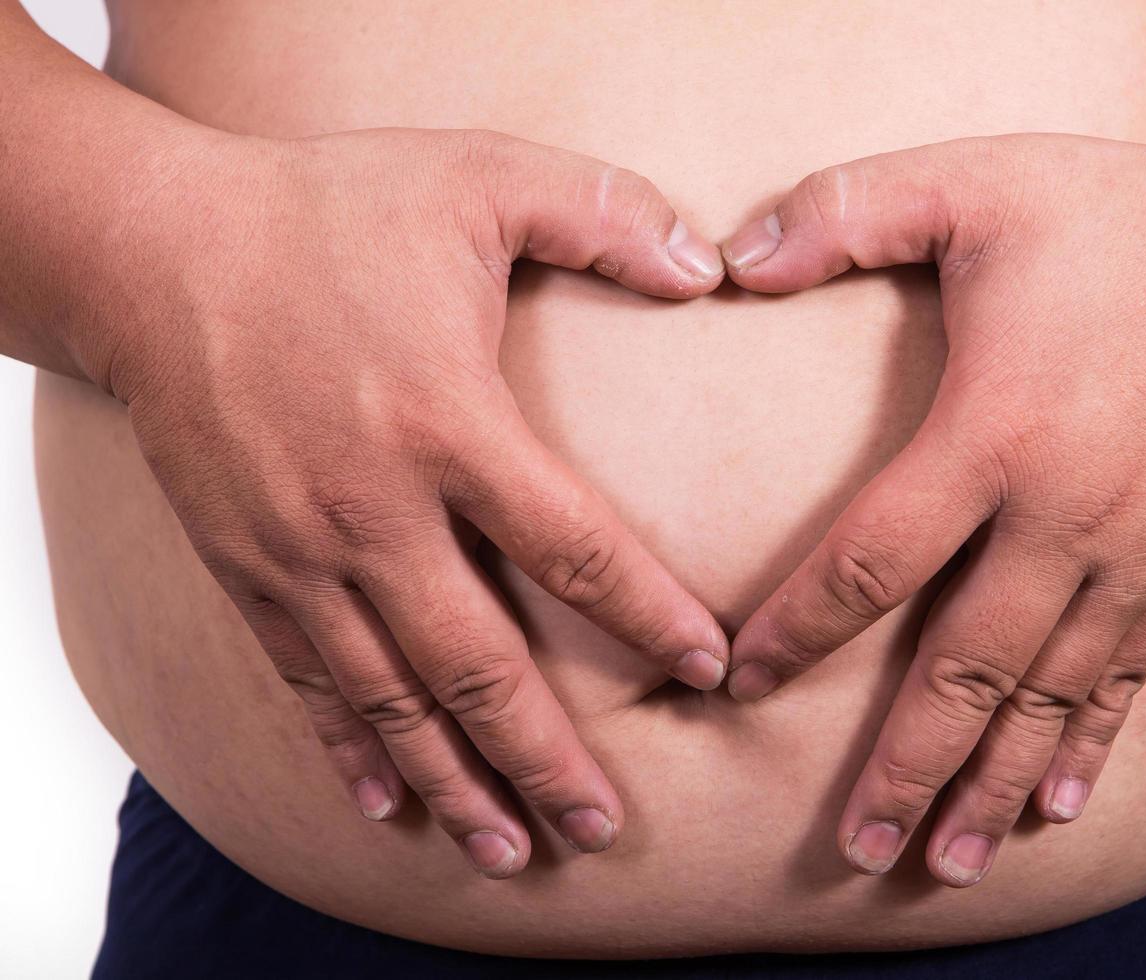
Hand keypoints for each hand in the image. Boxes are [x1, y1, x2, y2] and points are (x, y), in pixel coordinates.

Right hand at [101, 128, 728, 875]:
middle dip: (548, 758)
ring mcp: (300, 551)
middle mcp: (373, 508)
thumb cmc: (324, 208)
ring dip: (459, 782)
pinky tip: (387, 806)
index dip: (649, 616)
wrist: (149, 247)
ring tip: (514, 851)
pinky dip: (349, 750)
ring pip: (392, 698)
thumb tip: (708, 264)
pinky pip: (306, 681)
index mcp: (446, 420)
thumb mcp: (476, 174)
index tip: (710, 669)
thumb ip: (601, 212)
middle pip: (480, 664)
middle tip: (606, 829)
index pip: (574, 546)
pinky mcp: (244, 566)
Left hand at [721, 131, 1145, 885]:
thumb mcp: (979, 179)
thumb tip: (731, 258)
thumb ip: (846, 211)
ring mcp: (1140, 550)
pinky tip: (1054, 804)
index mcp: (999, 429)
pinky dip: (1088, 746)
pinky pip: (1129, 676)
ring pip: (1049, 693)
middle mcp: (1068, 513)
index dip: (798, 629)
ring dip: (989, 780)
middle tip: (854, 847)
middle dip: (903, 761)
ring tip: (942, 860)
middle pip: (964, 665)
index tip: (737, 683)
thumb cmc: (1128, 212)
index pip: (871, 556)